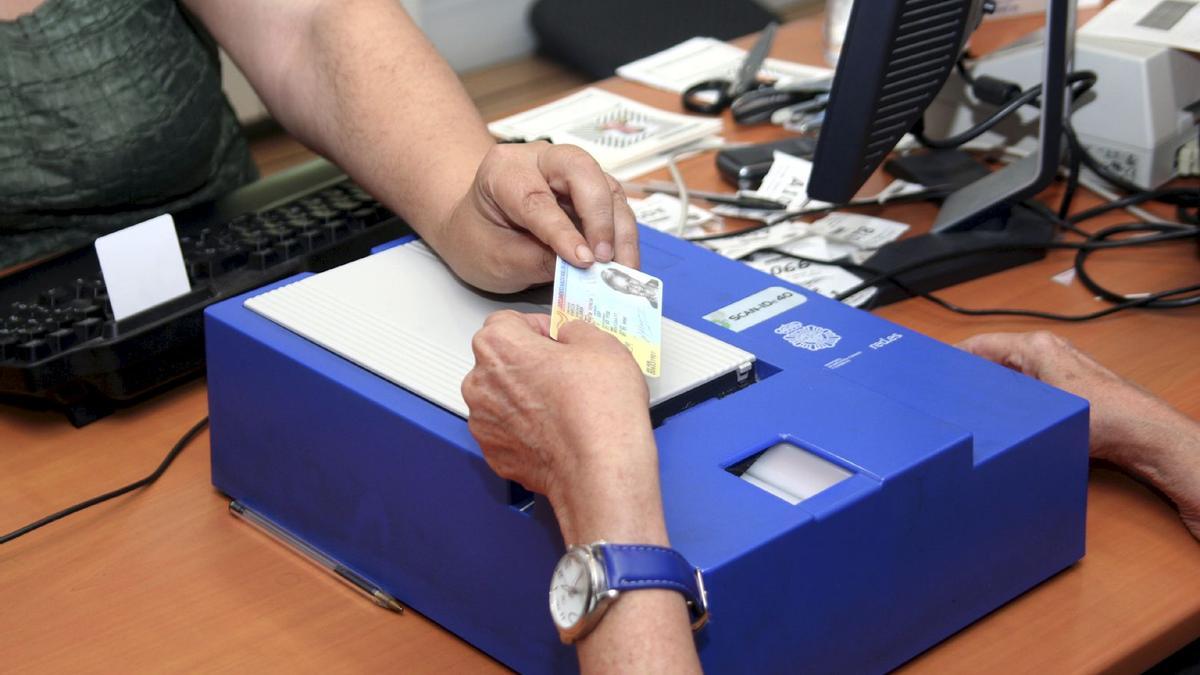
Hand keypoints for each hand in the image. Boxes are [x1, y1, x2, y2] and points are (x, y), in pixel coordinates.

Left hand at [432, 143, 639, 293]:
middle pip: (582, 171)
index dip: (562, 231)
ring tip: (624, 268)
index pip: (537, 197)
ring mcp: (570, 172)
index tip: (582, 259)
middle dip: (598, 216)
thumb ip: (536, 260)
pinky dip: (623, 236)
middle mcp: (541, 159)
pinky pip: (615, 206)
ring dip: (619, 230)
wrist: (478, 231)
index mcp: (504, 169)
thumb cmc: (478, 239)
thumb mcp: (496, 258)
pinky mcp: (591, 190)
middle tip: (604, 258)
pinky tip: (625, 262)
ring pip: (607, 188)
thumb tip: (581, 267)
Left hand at [461, 311, 666, 544]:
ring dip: (527, 398)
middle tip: (568, 375)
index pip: (510, 322)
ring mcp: (483, 422)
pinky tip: (558, 432)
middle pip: (502, 361)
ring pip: (504, 398)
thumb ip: (576, 329)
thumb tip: (569, 335)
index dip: (540, 329)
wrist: (600, 469)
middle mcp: (480, 382)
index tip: (560, 340)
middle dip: (531, 364)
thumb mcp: (602, 343)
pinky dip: (527, 429)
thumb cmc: (600, 410)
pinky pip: (509, 431)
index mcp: (498, 345)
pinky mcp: (494, 453)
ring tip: (566, 408)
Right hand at [959, 331, 1199, 538]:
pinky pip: (1023, 391)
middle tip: (944, 397)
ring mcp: (1054, 370)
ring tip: (967, 410)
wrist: (1143, 436)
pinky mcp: (1062, 390)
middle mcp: (1044, 352)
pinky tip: (1000, 422)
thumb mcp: (1036, 407)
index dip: (951, 357)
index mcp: (1035, 346)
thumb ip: (997, 401)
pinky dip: (1009, 403)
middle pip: (991, 361)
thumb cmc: (1102, 417)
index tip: (930, 372)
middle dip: (968, 378)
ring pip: (1006, 378)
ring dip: (989, 394)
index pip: (978, 344)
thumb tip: (963, 409)